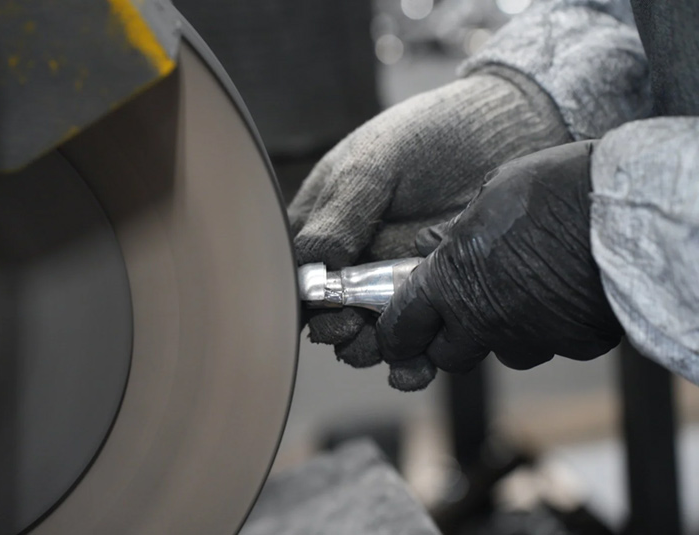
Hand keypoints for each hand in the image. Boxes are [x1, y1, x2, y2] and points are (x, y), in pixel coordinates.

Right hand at [289, 70, 571, 370]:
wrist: (508, 133)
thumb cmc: (430, 135)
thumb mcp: (375, 163)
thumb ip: (340, 212)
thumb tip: (308, 265)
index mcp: (327, 225)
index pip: (300, 274)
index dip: (304, 297)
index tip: (323, 302)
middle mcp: (356, 260)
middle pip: (330, 314)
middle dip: (336, 330)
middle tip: (352, 326)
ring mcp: (397, 283)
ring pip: (369, 335)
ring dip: (370, 351)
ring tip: (385, 347)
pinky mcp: (438, 299)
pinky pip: (418, 340)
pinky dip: (413, 361)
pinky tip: (418, 365)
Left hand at [377, 141, 623, 390]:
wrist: (626, 214)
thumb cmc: (553, 191)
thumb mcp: (488, 196)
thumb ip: (455, 231)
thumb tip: (430, 245)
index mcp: (451, 282)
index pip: (402, 329)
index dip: (396, 337)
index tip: (398, 338)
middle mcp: (484, 319)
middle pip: (449, 356)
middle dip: (450, 339)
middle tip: (463, 311)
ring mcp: (531, 336)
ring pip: (504, 352)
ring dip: (503, 333)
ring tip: (524, 293)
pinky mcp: (574, 344)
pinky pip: (554, 345)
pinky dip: (553, 327)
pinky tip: (566, 294)